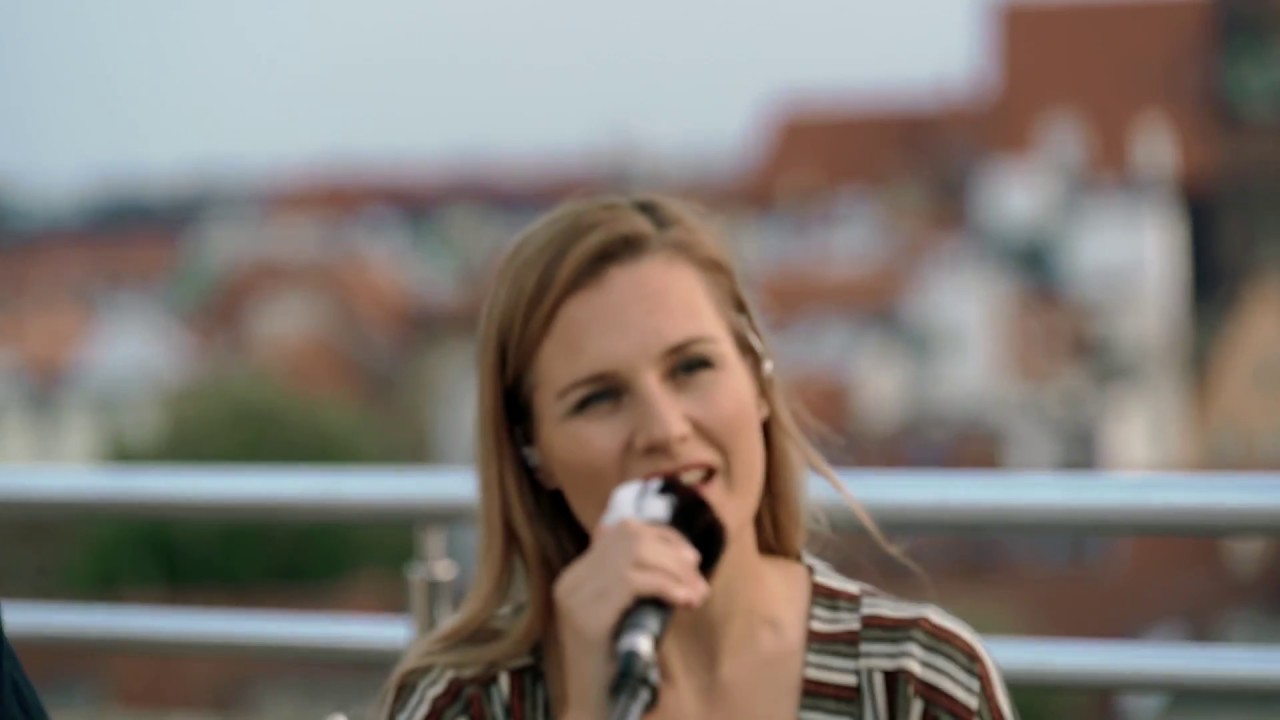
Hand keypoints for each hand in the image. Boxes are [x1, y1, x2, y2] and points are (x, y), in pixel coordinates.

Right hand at [552, 519, 708, 717]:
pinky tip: (684, 601)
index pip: (622, 529)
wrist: (596, 709)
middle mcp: (571, 580)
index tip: (692, 558)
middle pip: (629, 536)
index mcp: (578, 574)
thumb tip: (685, 556)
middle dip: (673, 553)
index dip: (663, 536)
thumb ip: (642, 583)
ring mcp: (575, 597)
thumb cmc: (620, 664)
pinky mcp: (586, 617)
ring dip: (674, 570)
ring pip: (633, 554)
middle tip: (698, 579)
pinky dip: (665, 586)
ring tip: (696, 594)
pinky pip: (631, 581)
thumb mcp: (631, 613)